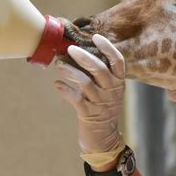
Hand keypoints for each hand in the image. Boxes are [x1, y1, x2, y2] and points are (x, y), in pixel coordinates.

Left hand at [54, 34, 125, 167]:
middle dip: (84, 57)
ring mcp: (101, 103)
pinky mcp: (89, 114)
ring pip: (85, 83)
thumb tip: (77, 52)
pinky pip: (75, 99)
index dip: (108, 48)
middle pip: (99, 69)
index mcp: (118, 82)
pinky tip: (57, 84)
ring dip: (70, 71)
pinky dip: (65, 90)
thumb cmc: (102, 108)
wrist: (104, 139)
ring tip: (58, 64)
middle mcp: (112, 91)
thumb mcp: (106, 90)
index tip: (95, 37)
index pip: (118, 61)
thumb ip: (97, 74)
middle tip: (70, 48)